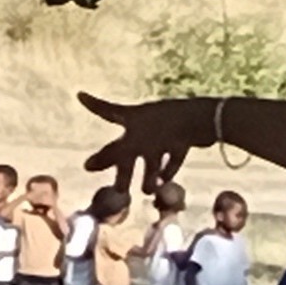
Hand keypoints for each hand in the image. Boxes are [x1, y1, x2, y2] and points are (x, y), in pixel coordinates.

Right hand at [73, 96, 207, 206]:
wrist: (204, 120)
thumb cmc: (165, 126)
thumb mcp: (134, 142)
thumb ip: (111, 156)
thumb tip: (85, 166)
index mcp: (133, 117)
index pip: (107, 110)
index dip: (94, 104)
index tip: (80, 94)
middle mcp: (146, 124)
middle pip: (128, 147)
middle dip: (122, 167)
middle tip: (118, 188)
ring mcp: (165, 131)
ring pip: (151, 156)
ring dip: (148, 173)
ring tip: (147, 191)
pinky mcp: (182, 139)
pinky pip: (172, 157)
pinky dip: (169, 169)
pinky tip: (167, 181)